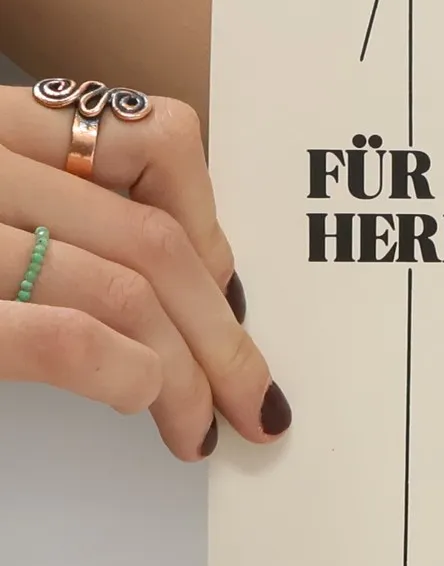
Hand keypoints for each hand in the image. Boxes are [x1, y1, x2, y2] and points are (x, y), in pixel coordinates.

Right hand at [0, 85, 287, 458]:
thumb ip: (66, 211)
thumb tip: (201, 285)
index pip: (157, 139)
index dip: (216, 227)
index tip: (232, 297)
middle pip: (155, 238)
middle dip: (222, 333)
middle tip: (256, 400)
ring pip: (127, 291)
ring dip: (187, 375)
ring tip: (197, 426)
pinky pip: (69, 339)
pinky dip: (127, 378)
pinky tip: (137, 404)